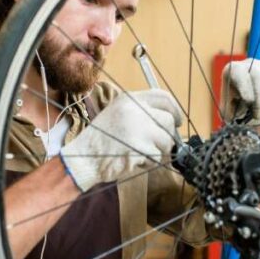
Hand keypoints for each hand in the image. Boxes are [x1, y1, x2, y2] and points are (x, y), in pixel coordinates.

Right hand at [60, 89, 182, 191]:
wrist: (83, 158)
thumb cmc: (101, 140)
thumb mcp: (117, 113)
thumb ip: (140, 111)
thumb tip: (169, 120)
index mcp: (129, 98)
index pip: (163, 96)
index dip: (175, 109)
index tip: (177, 120)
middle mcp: (135, 109)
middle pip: (168, 120)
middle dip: (168, 135)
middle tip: (159, 145)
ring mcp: (138, 128)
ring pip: (166, 140)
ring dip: (158, 150)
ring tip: (140, 153)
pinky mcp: (140, 147)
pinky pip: (157, 156)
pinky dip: (149, 162)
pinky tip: (134, 160)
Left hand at [222, 59, 259, 124]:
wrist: (250, 108)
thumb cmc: (237, 109)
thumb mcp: (229, 112)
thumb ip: (233, 111)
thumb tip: (243, 110)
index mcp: (233, 70)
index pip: (239, 72)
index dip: (245, 87)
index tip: (249, 102)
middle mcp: (250, 64)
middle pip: (258, 76)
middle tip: (259, 116)